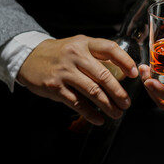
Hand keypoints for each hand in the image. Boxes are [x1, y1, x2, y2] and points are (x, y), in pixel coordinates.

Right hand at [17, 35, 138, 125]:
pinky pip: (77, 103)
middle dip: (118, 92)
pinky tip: (98, 119)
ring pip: (92, 91)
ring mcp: (64, 71)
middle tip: (126, 103)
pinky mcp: (55, 86)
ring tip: (116, 113)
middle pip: (103, 75)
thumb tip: (121, 73)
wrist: (29, 57)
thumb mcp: (78, 46)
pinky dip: (90, 113)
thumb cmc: (60, 53)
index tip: (135, 74)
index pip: (110, 48)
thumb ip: (96, 56)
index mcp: (84, 44)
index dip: (125, 61)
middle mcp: (75, 55)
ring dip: (107, 105)